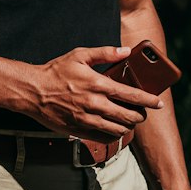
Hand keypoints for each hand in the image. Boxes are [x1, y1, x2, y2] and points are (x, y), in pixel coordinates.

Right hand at [29, 45, 163, 140]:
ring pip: (117, 129)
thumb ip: (104, 53)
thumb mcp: (79, 55)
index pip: (131, 95)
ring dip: (127, 127)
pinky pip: (102, 137)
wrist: (32, 92)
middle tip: (142, 114)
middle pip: (128, 116)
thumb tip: (125, 51)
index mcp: (97, 84)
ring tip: (129, 122)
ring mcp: (86, 119)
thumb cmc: (55, 72)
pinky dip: (113, 135)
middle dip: (140, 116)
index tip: (158, 102)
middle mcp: (94, 104)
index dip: (148, 100)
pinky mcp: (78, 130)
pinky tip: (114, 129)